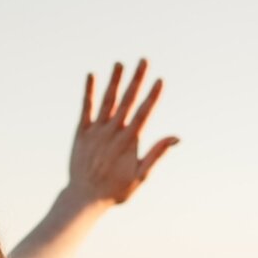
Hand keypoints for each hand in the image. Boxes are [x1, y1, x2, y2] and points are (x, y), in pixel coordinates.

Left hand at [68, 59, 178, 204]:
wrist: (84, 197)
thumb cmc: (116, 190)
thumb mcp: (140, 176)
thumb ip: (156, 154)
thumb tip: (176, 138)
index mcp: (129, 142)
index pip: (144, 113)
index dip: (152, 96)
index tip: (160, 80)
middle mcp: (113, 133)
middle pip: (127, 101)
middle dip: (136, 80)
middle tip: (143, 60)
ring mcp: (96, 131)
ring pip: (107, 101)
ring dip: (114, 80)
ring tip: (120, 63)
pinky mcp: (81, 133)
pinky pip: (86, 108)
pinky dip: (89, 92)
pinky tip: (92, 75)